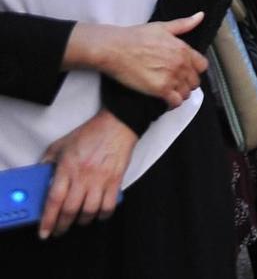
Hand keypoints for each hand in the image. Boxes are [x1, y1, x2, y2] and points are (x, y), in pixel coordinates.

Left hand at [39, 111, 135, 237]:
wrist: (118, 123)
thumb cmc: (91, 133)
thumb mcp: (61, 144)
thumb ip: (48, 160)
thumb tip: (40, 175)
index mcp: (67, 168)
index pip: (54, 200)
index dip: (48, 220)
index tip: (44, 231)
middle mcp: (83, 176)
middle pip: (71, 210)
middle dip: (63, 225)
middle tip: (59, 230)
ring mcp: (101, 179)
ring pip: (90, 211)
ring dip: (83, 221)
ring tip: (78, 221)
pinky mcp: (116, 180)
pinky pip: (109, 205)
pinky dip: (103, 214)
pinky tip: (99, 214)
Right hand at [69, 15, 206, 105]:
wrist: (115, 49)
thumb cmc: (135, 37)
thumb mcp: (162, 27)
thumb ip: (184, 24)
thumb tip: (200, 16)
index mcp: (183, 49)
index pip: (202, 65)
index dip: (195, 70)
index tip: (187, 72)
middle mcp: (181, 64)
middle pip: (195, 81)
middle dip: (187, 83)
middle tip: (178, 84)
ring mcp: (172, 77)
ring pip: (186, 92)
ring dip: (180, 94)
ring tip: (171, 93)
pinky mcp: (160, 89)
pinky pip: (175, 102)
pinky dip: (172, 103)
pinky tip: (166, 101)